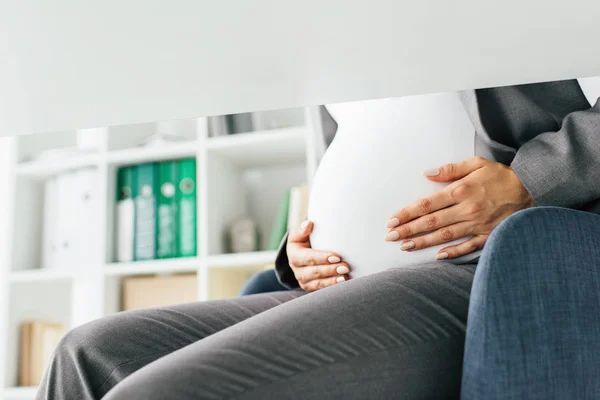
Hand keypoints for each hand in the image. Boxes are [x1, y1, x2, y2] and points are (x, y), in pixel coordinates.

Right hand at [287, 220, 349, 291]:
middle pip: (314, 272)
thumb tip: (308, 224)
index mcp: (294, 255)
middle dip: (330, 270)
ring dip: (332, 281)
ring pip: (318, 283)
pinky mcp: (310, 287)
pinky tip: (343, 283)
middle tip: (346, 267)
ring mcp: (303, 280)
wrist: (302, 252)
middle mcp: (297, 270)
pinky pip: (321, 290)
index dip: (322, 258)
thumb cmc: (304, 240)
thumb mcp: (299, 233)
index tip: (337, 256)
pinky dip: (332, 287)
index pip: (308, 258)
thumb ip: (302, 229)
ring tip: (345, 277)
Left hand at [384, 156, 534, 258]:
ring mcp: (477, 224)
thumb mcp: (477, 163)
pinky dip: (452, 252)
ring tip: (404, 246)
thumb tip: (427, 174)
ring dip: (422, 242)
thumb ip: (451, 169)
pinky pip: (467, 247)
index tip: (392, 220)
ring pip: (444, 236)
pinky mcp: (488, 235)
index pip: (427, 204)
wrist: (532, 189)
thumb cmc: (501, 176)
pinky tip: (436, 256)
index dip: (407, 213)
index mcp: (461, 191)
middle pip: (431, 222)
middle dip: (408, 230)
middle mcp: (467, 209)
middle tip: (389, 236)